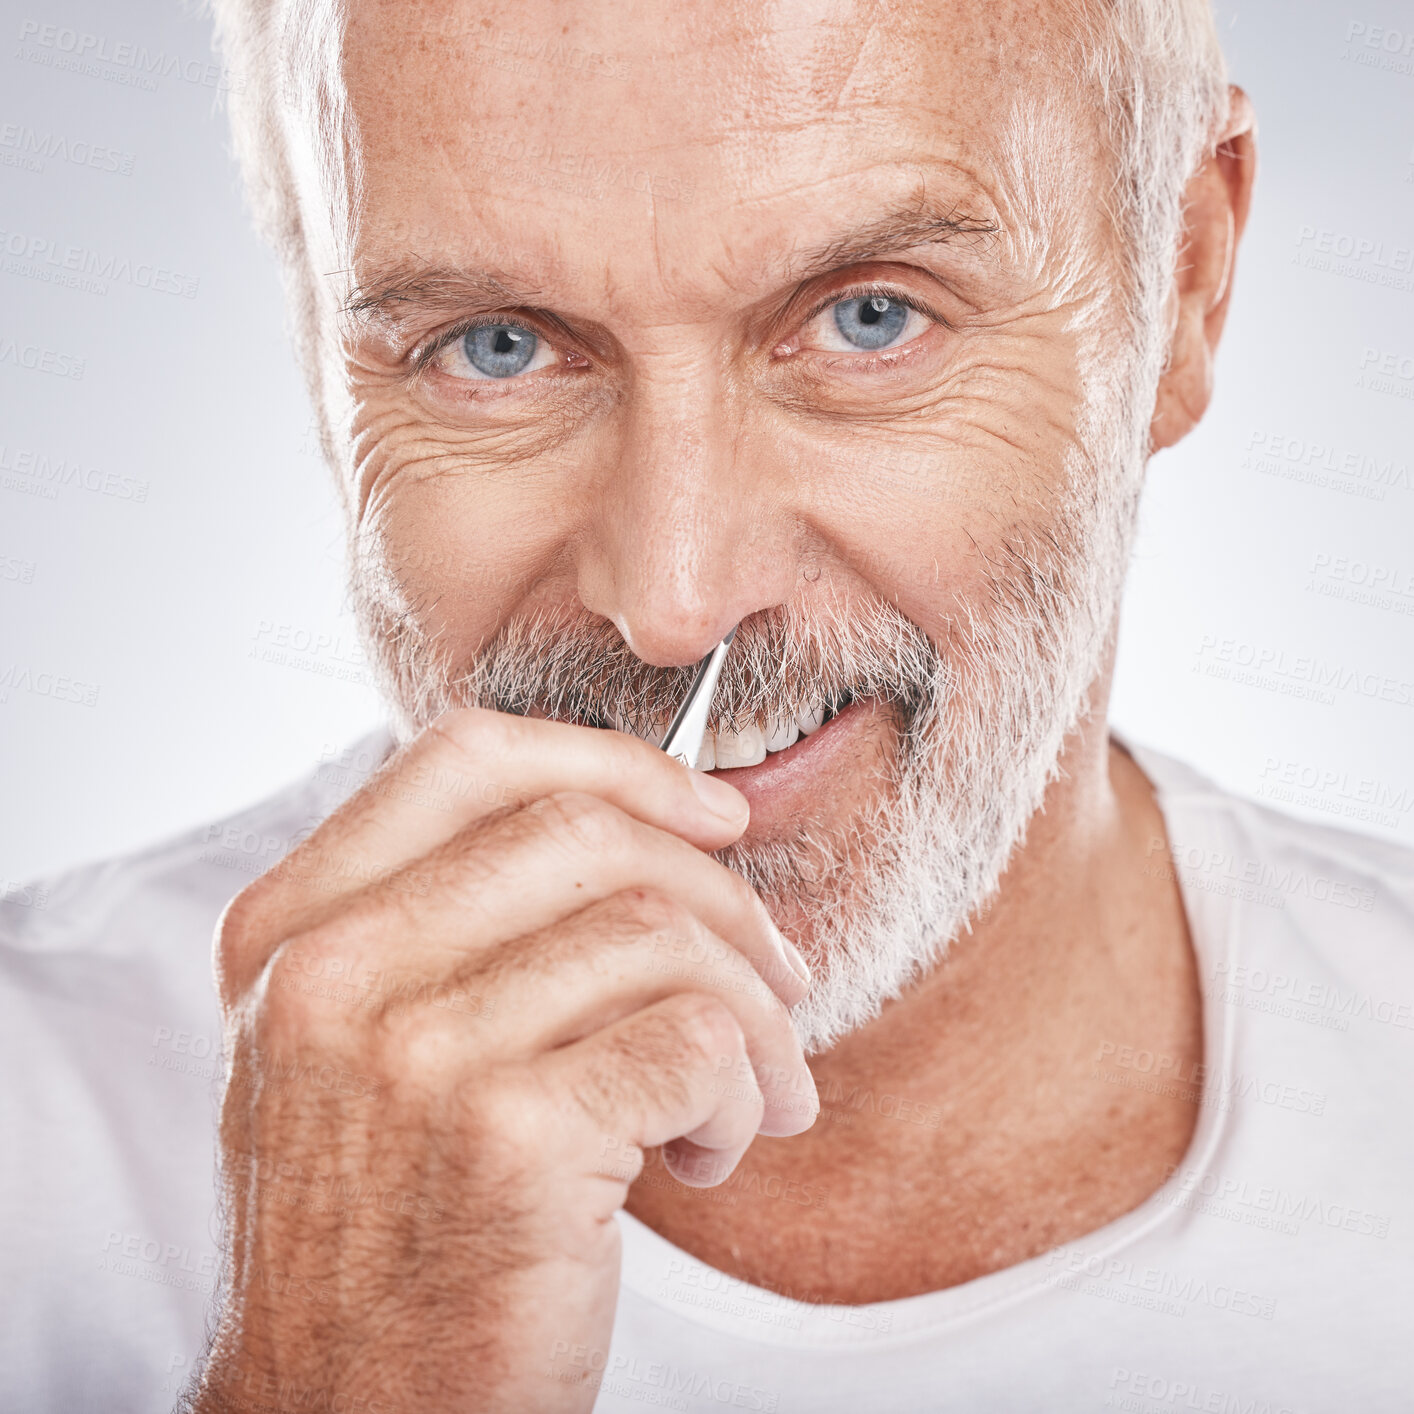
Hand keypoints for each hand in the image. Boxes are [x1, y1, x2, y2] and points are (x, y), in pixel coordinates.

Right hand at [182, 708, 815, 1413]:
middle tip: (775, 979)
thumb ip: (464, 922)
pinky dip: (744, 1094)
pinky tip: (709, 1156)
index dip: (616, 764)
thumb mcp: (366, 1048)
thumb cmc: (388, 1228)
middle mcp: (332, 973)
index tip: (712, 816)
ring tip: (749, 1096)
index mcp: (292, 929)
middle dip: (722, 899)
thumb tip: (665, 826)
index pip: (469, 757)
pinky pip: (698, 1042)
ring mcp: (412, 1052)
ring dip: (750, 1018)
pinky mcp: (509, 1138)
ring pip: (663, 936)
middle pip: (588, 833)